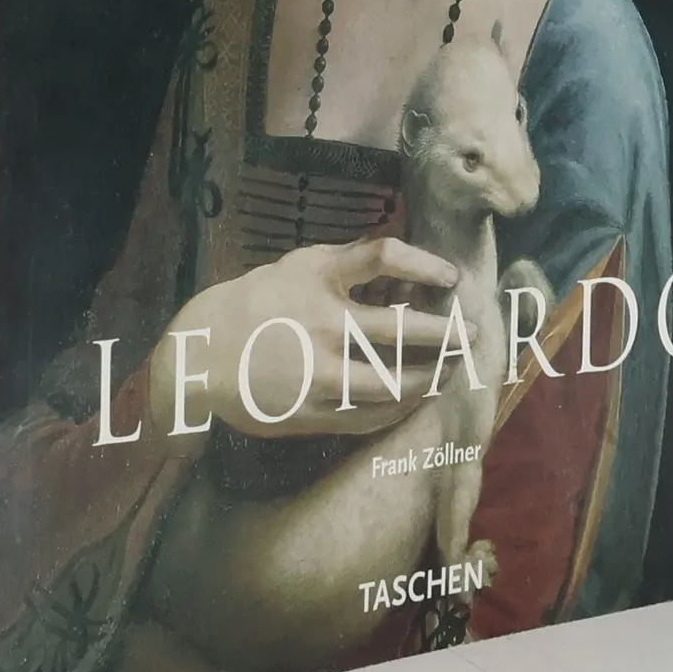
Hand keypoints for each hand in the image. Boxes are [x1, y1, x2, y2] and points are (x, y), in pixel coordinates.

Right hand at [152, 236, 468, 442]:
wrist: (201, 354)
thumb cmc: (258, 301)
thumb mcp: (296, 267)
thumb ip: (345, 262)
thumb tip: (404, 258)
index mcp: (317, 277)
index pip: (383, 257)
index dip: (424, 264)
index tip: (452, 277)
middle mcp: (322, 322)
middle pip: (401, 327)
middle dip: (445, 333)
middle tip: (471, 335)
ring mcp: (319, 371)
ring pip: (394, 381)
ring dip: (432, 376)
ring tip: (453, 371)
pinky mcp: (314, 409)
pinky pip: (372, 414)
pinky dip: (402, 408)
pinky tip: (418, 399)